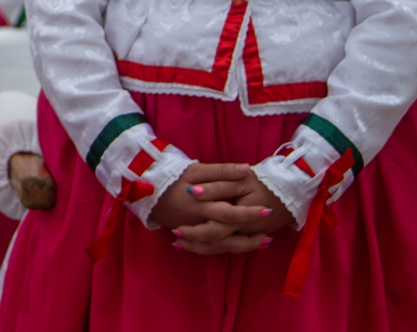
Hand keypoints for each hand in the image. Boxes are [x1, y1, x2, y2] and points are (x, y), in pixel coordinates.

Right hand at [151, 163, 285, 255]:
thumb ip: (221, 171)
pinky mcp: (192, 236)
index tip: (267, 211)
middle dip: (250, 238)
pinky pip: (213, 247)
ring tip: (263, 242)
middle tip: (270, 236)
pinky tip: (246, 243)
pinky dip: (230, 247)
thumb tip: (246, 169)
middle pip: (227, 236)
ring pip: (221, 246)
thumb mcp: (195, 170)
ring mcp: (195, 232)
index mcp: (200, 205)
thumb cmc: (174, 177)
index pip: (229, 213)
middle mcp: (199, 223)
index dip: (249, 213)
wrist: (147, 191)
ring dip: (243, 246)